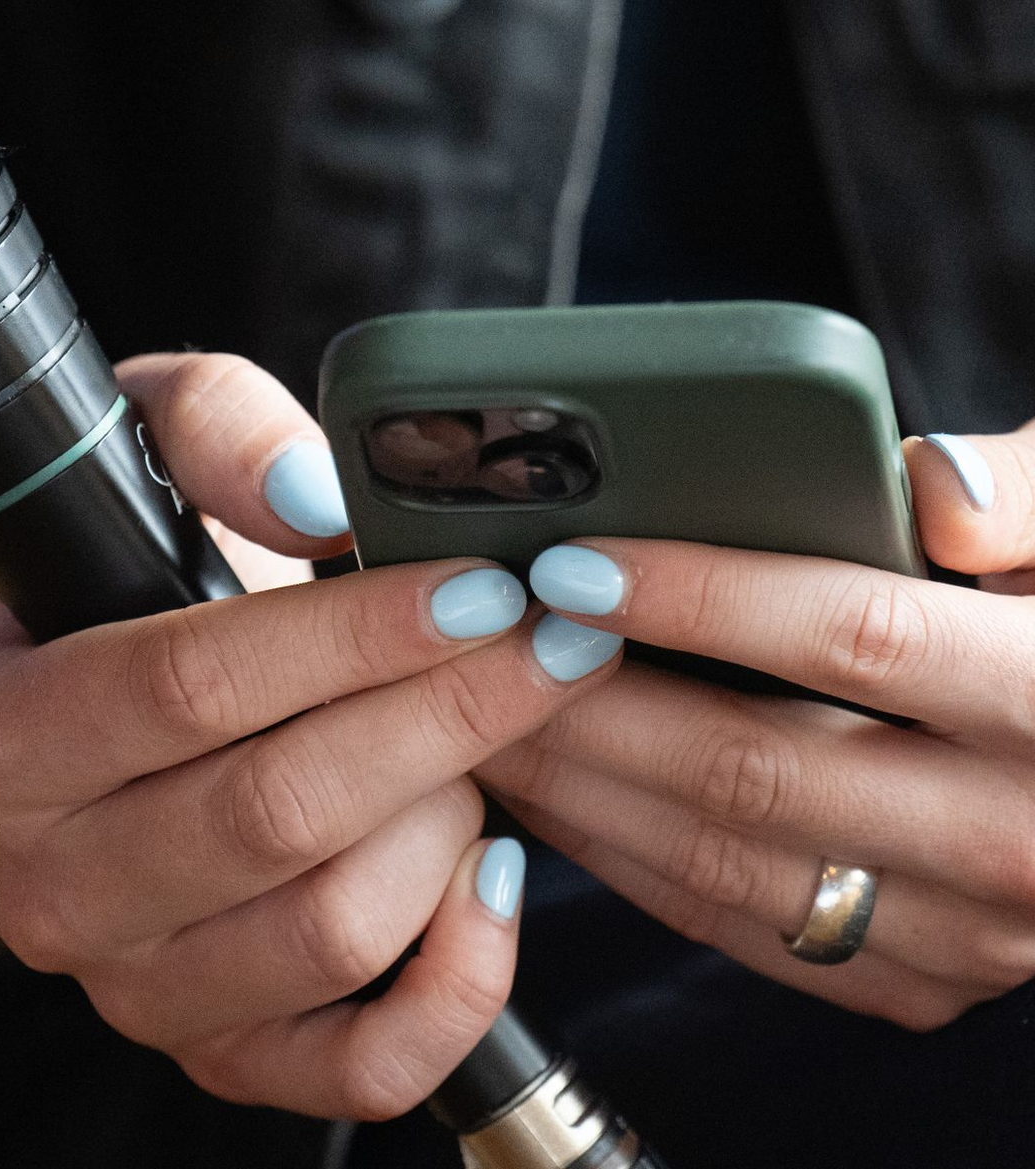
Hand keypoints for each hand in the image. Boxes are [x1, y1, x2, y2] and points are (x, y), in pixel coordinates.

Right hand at [0, 352, 621, 1117]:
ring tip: (480, 741)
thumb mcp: (157, 459)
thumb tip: (311, 497)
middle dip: (447, 718)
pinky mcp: (233, 1049)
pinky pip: (366, 1063)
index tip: (484, 588)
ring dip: (445, 820)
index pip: (190, 685)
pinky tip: (494, 872)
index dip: (355, 636)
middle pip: (277, 812)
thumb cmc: (151, 581)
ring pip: (333, 930)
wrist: (115, 719)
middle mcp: (52, 884)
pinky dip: (462, 975)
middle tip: (550, 645)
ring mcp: (140, 985)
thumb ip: (219, 435)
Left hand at [478, 424, 1034, 1029]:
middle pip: (749, 765)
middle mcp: (1006, 838)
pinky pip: (730, 924)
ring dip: (582, 788)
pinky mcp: (907, 976)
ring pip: (719, 860)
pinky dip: (625, 860)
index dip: (697, 597)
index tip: (572, 565)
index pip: (847, 638)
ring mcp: (956, 931)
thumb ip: (1025, 494)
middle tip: (486, 642)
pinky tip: (554, 799)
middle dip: (589, 703)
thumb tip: (924, 487)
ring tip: (483, 718)